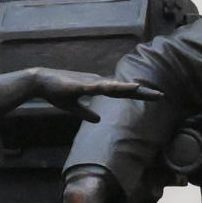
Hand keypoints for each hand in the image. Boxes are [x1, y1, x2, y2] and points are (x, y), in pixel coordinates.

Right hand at [28, 68, 161, 122]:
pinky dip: (110, 87)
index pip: (122, 92)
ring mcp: (90, 82)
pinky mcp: (81, 85)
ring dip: (129, 88)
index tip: (154, 97)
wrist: (41, 82)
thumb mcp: (74, 107)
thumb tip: (98, 120)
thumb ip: (86, 113)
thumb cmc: (57, 92)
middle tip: (161, 95)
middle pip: (124, 88)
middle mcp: (98, 82)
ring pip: (114, 86)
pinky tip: (118, 87)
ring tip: (144, 90)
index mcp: (98, 87)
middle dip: (142, 92)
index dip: (138, 94)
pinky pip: (99, 87)